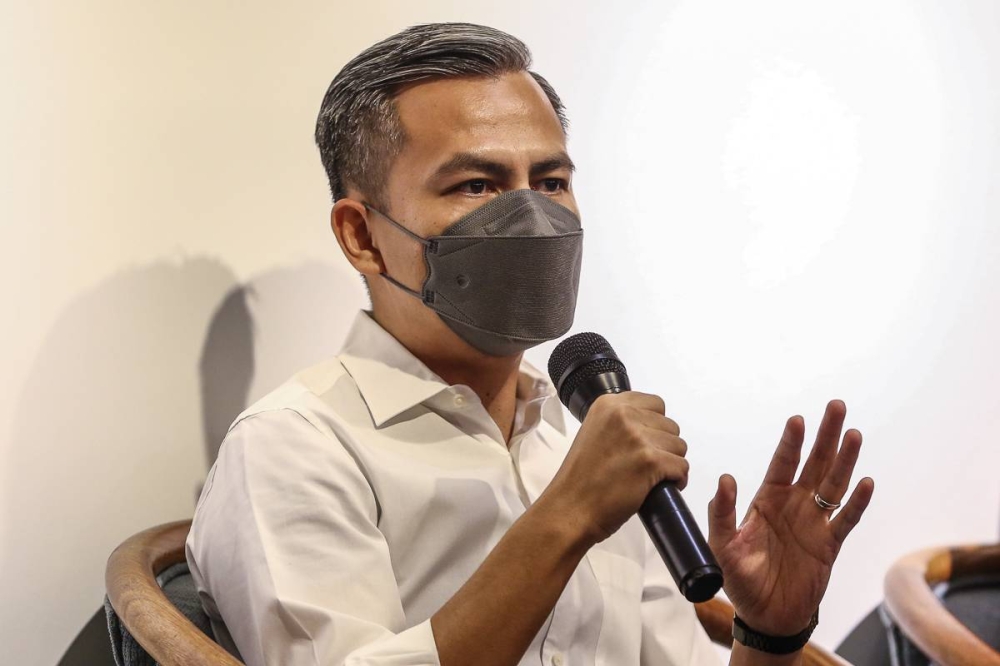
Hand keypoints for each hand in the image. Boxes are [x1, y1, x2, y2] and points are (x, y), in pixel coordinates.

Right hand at [545, 392, 688, 545]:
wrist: (570, 509)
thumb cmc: (579, 480)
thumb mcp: (594, 434)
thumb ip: (618, 424)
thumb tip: (649, 429)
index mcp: (608, 404)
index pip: (655, 403)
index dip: (655, 426)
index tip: (646, 443)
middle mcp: (623, 414)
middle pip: (670, 425)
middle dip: (663, 446)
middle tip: (646, 464)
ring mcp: (637, 437)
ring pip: (679, 446)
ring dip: (671, 463)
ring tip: (652, 477)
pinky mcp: (650, 461)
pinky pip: (682, 466)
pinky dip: (677, 480)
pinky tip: (660, 487)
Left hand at [708, 400, 874, 635]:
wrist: (765, 614)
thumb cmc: (740, 579)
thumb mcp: (721, 545)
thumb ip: (721, 512)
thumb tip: (725, 478)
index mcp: (767, 499)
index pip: (781, 463)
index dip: (791, 441)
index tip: (798, 419)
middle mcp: (794, 505)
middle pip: (814, 463)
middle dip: (825, 435)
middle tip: (836, 407)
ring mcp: (814, 523)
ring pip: (834, 484)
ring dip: (845, 460)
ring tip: (854, 434)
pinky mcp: (829, 545)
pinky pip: (846, 520)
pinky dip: (857, 502)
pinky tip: (866, 483)